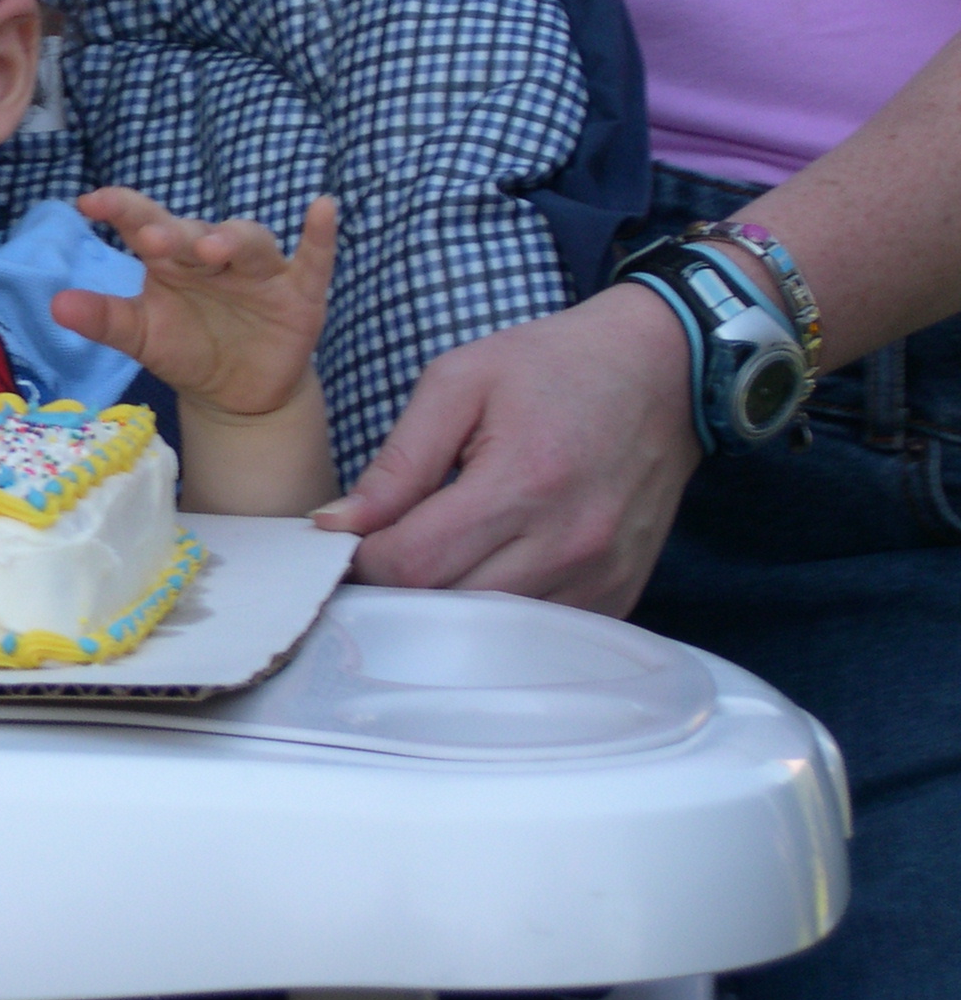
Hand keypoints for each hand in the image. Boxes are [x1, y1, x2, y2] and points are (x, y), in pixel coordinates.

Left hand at [52, 190, 336, 415]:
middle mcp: (213, 254)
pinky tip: (323, 208)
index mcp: (170, 258)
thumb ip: (105, 319)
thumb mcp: (142, 336)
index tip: (89, 202)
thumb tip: (57, 306)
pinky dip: (319, 236)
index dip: (120, 209)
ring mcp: (258, 271)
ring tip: (212, 248)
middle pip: (194, 232)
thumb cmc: (186, 348)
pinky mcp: (298, 292)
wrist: (238, 394)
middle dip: (175, 233)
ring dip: (232, 239)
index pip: (143, 222)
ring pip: (248, 242)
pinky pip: (313, 258)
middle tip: (152, 238)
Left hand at [314, 282, 702, 614]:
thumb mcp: (458, 382)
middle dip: (395, 587)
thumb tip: (336, 524)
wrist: (662, 369)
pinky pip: (537, 634)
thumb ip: (397, 461)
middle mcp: (568, 542)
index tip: (348, 540)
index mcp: (522, 481)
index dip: (363, 561)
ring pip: (490, 634)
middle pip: (446, 607)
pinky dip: (496, 615)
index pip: (412, 564)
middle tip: (380, 553)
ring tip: (428, 561)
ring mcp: (600, 577)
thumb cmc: (551, 366)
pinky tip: (482, 572)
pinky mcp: (619, 595)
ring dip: (444, 607)